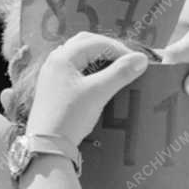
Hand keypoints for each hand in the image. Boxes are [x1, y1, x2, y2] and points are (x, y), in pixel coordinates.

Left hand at [25, 32, 148, 145]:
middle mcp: (54, 61)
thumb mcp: (98, 92)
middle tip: (126, 60)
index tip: (137, 62)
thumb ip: (120, 73)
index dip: (120, 49)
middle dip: (107, 48)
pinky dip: (89, 69)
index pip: (97, 42)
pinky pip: (73, 69)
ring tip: (114, 68)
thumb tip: (141, 59)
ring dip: (97, 57)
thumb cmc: (70, 116)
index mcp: (63, 57)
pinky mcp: (52, 88)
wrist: (47, 145)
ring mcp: (51, 74)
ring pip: (78, 56)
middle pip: (85, 43)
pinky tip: (97, 80)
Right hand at [158, 14, 188, 95]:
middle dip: (173, 77)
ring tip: (187, 92)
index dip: (163, 75)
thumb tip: (187, 86)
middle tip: (176, 100)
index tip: (161, 94)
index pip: (173, 56)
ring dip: (182, 73)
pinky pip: (188, 52)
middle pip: (174, 57)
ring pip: (180, 55)